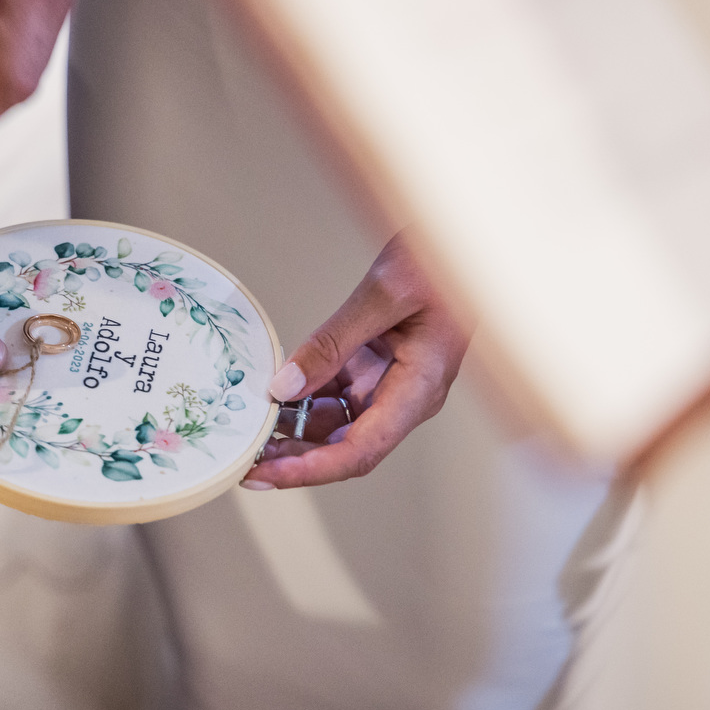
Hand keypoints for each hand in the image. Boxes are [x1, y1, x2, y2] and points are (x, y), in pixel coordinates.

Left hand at [242, 232, 471, 488]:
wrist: (464, 234)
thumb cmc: (441, 258)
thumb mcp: (383, 293)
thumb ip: (333, 342)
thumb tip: (286, 385)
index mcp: (419, 388)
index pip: (361, 450)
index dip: (312, 469)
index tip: (269, 475)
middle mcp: (406, 395)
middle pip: (345, 446)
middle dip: (294, 458)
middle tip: (244, 461)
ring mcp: (390, 383)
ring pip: (336, 423)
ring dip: (294, 430)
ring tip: (249, 429)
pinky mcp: (376, 366)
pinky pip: (335, 394)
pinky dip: (302, 398)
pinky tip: (271, 395)